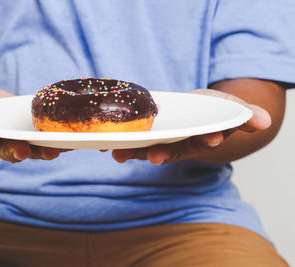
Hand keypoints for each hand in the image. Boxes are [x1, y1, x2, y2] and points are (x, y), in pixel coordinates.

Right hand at [0, 75, 63, 161]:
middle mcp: (0, 142)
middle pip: (8, 149)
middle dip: (15, 150)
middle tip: (22, 150)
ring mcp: (20, 139)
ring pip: (32, 148)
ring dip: (44, 150)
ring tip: (56, 149)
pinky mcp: (35, 133)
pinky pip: (48, 140)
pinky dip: (59, 141)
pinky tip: (73, 141)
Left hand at [112, 89, 271, 164]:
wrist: (191, 113)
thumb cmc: (209, 110)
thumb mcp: (227, 107)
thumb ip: (243, 114)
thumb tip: (265, 122)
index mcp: (197, 138)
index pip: (199, 143)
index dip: (202, 143)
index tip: (206, 142)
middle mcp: (177, 143)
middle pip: (169, 150)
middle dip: (162, 154)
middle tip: (154, 157)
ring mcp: (158, 140)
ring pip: (145, 148)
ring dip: (132, 152)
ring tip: (116, 153)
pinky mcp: (143, 134)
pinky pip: (130, 140)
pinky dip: (118, 141)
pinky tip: (102, 144)